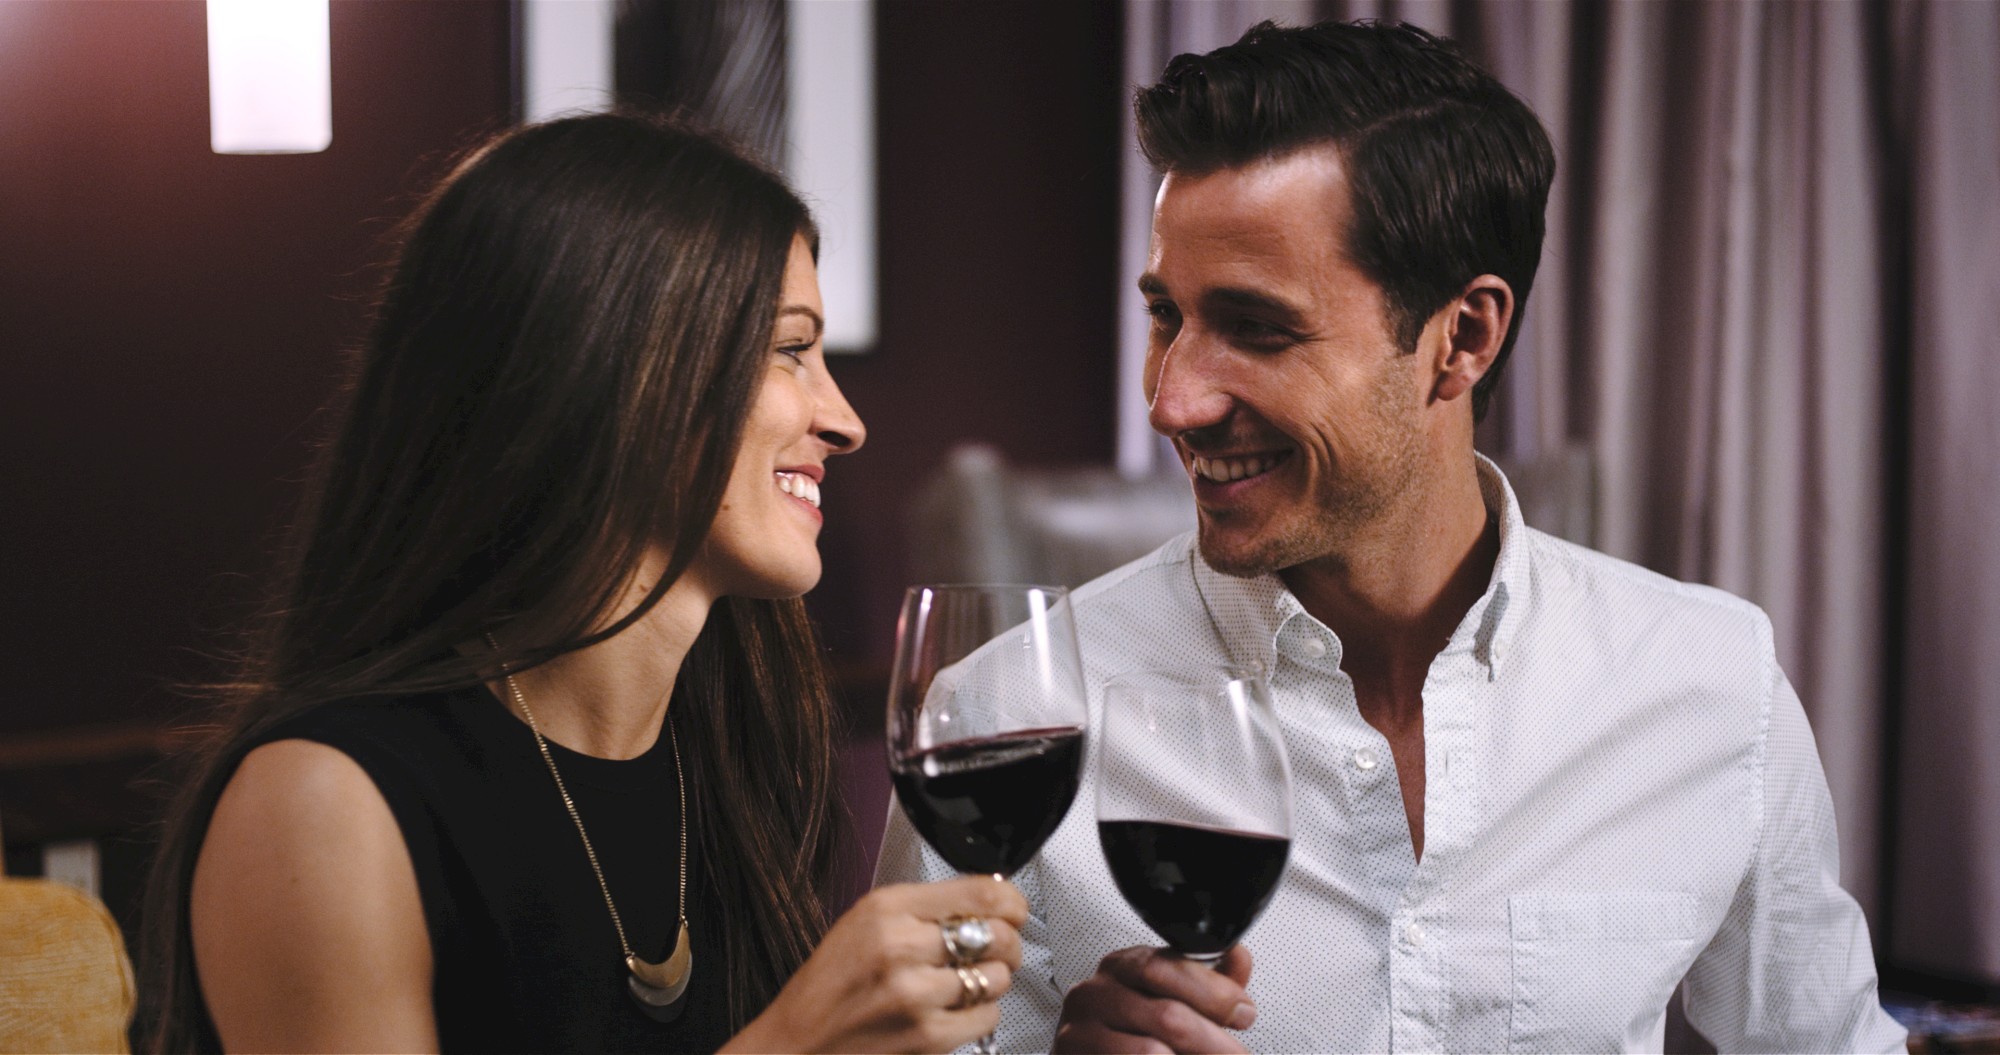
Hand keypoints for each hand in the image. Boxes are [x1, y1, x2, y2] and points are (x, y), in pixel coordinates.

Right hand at [725, 876, 1028, 1053]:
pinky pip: (987, 1016)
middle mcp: (902, 946)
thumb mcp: (866, 922)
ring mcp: (915, 994)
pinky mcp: (927, 1037)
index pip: (981, 891)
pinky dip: (980, 1013)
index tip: (1014, 908)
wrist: (798, 1043)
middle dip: (1007, 943)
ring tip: (966, 982)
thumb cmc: (832, 983)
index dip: (1011, 900)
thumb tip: (992, 900)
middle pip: (997, 934)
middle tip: (997, 950)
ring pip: (998, 977)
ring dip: (993, 980)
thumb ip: (924, 908)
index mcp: (887, 908)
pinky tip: (954, 1009)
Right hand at [1052, 945, 1255, 1053]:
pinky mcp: (1071, 1054)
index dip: (1214, 992)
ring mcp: (1077, 1031)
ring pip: (1152, 1051)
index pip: (1167, 966)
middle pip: (1165, 1014)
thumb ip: (1208, 985)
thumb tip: (1238, 956)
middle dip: (1213, 1040)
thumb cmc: (1133, 1038)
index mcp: (1121, 967)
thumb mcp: (1174, 1003)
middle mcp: (1093, 992)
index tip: (1245, 1013)